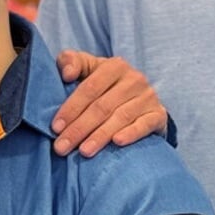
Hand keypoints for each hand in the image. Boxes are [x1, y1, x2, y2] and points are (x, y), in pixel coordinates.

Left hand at [51, 51, 167, 156]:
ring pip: (121, 117)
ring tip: (83, 152)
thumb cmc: (105, 85)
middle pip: (102, 106)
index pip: (90, 88)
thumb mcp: (88, 69)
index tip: (55, 127)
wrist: (139, 99)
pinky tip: (117, 143)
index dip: (71, 108)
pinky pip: (144, 125)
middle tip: (62, 147)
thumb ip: (71, 62)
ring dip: (100, 136)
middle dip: (79, 128)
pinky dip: (131, 134)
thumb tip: (67, 74)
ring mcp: (148, 97)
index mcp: (115, 66)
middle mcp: (134, 79)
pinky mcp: (158, 114)